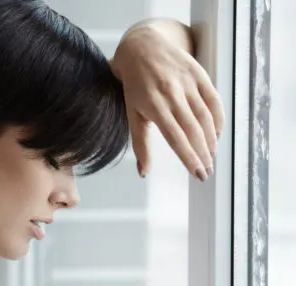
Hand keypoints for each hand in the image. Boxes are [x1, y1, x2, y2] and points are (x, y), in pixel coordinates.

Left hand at [111, 22, 224, 179]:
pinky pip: (214, 100)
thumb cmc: (134, 86)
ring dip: (211, 139)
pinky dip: (218, 118)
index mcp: (153, 106)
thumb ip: (140, 143)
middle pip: (193, 130)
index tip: (199, 174)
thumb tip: (143, 172)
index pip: (175, 138)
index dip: (189, 157)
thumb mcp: (131, 113)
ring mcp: (187, 82)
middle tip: (207, 171)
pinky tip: (216, 133)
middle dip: (203, 154)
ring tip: (211, 155)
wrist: (142, 48)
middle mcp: (172, 94)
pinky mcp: (198, 74)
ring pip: (205, 116)